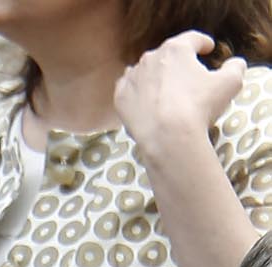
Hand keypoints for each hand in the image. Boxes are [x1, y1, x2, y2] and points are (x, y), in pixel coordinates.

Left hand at [115, 29, 246, 160]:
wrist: (167, 138)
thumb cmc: (199, 108)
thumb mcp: (230, 84)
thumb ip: (235, 68)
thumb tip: (234, 65)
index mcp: (177, 49)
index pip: (192, 39)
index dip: (203, 43)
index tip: (208, 48)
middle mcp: (152, 58)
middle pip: (168, 56)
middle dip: (178, 64)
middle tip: (187, 77)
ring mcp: (134, 77)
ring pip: (146, 70)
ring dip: (155, 76)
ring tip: (164, 88)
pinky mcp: (121, 98)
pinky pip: (128, 89)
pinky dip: (136, 92)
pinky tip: (142, 99)